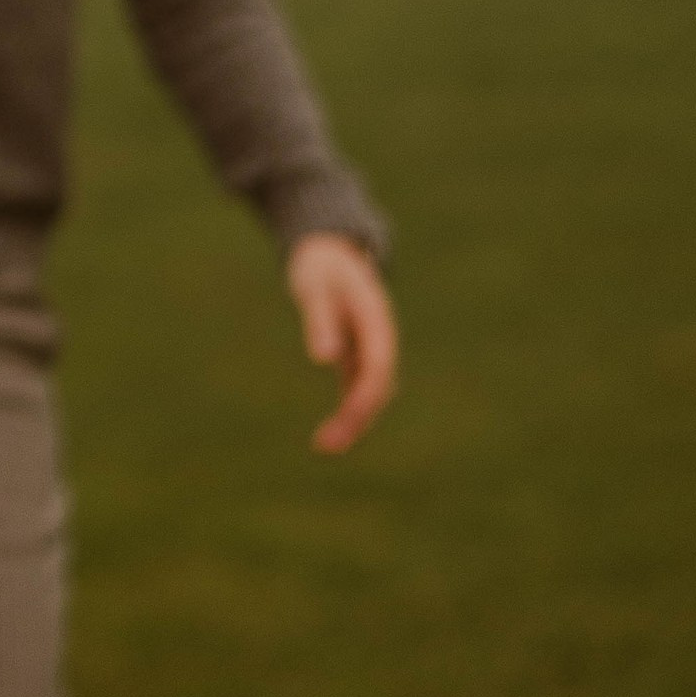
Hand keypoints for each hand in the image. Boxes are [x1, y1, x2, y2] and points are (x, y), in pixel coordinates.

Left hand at [286, 234, 397, 455]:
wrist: (328, 250)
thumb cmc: (320, 267)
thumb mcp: (315, 287)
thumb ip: (320, 319)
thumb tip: (325, 359)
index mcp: (375, 318)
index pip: (379, 363)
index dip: (367, 393)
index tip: (349, 417)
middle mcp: (379, 337)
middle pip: (378, 384)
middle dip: (358, 417)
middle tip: (328, 445)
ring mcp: (371, 346)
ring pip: (371, 391)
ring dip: (354, 420)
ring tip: (325, 446)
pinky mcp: (357, 353)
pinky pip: (358, 386)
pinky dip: (348, 409)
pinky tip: (332, 433)